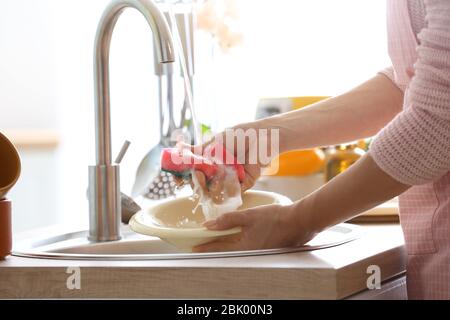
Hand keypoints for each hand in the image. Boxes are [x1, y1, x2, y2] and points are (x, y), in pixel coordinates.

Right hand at [183, 122, 274, 195]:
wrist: (262, 136)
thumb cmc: (239, 135)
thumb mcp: (215, 141)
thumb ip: (198, 149)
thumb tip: (179, 150)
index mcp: (210, 161)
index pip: (193, 173)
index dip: (184, 177)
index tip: (178, 180)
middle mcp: (219, 172)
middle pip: (202, 185)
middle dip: (197, 182)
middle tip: (197, 176)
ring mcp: (230, 179)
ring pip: (215, 191)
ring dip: (210, 186)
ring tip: (210, 177)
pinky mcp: (243, 184)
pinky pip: (232, 192)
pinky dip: (227, 189)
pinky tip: (223, 183)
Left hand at [192, 203, 315, 251]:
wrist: (299, 221)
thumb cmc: (276, 218)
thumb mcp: (249, 216)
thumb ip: (228, 220)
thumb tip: (209, 225)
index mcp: (244, 248)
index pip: (219, 248)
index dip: (206, 246)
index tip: (194, 247)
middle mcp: (250, 253)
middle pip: (226, 250)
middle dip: (213, 245)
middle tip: (201, 242)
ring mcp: (258, 251)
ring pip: (236, 248)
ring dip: (224, 243)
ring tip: (215, 238)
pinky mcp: (264, 247)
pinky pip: (245, 246)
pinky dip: (236, 240)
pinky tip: (235, 234)